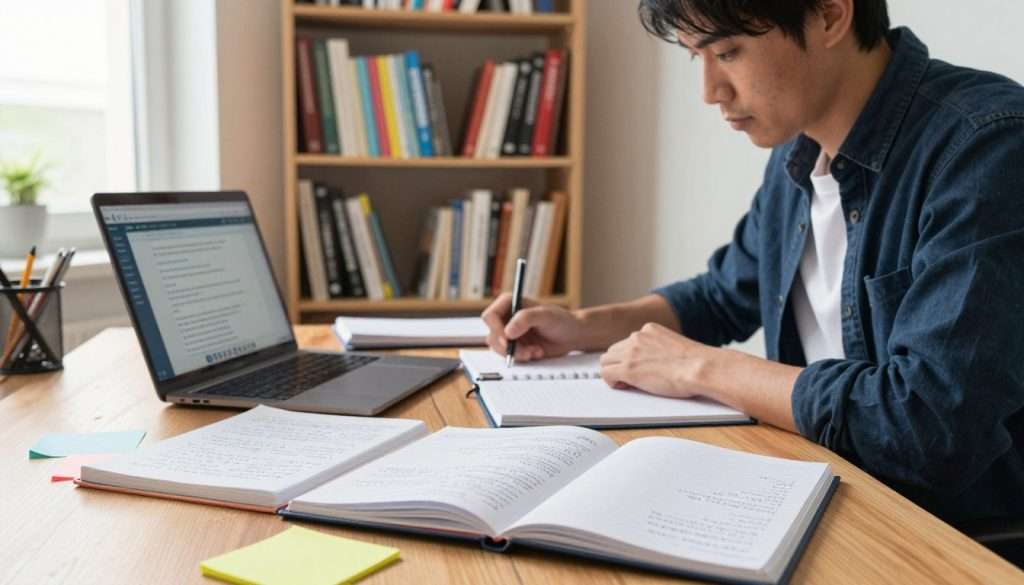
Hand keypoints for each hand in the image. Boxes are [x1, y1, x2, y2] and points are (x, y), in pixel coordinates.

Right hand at [480, 293, 583, 361]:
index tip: (508, 341)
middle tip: (526, 352)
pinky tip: (536, 353)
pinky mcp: (514, 346)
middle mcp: (506, 318)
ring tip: (535, 351)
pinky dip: (521, 358)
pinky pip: (509, 356)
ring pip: (499, 348)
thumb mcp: (546, 315)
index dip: (496, 329)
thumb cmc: (562, 320)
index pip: (490, 316)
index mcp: (509, 303)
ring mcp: (509, 333)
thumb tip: (508, 331)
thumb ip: (526, 319)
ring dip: (517, 353)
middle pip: (492, 335)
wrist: (572, 336)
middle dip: (508, 347)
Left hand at [599, 322, 719, 398]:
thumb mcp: (674, 347)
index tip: (637, 367)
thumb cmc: (697, 363)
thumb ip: (659, 349)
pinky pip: (605, 373)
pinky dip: (611, 382)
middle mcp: (637, 337)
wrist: (701, 368)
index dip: (630, 357)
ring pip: (606, 360)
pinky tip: (624, 386)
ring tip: (628, 383)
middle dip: (619, 364)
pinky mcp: (628, 368)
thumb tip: (651, 363)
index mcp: (649, 329)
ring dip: (613, 372)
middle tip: (630, 378)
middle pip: (614, 350)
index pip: (628, 342)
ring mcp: (631, 352)